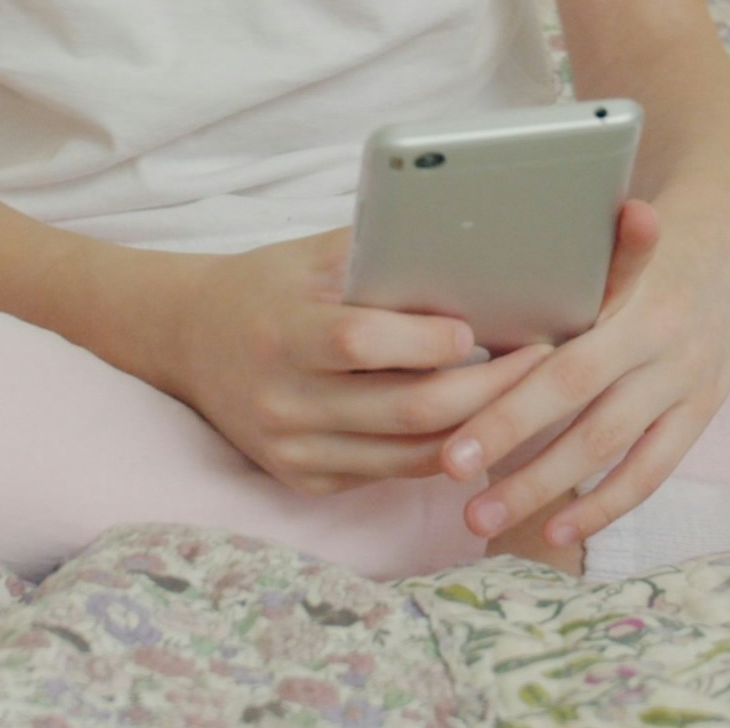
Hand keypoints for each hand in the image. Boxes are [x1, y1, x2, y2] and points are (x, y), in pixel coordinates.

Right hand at [149, 229, 559, 496]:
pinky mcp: (303, 481)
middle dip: (487, 389)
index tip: (481, 328)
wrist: (188, 341)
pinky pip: (390, 473)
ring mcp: (292, 451)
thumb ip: (380, 255)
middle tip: (541, 362)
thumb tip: (473, 247)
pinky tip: (477, 424)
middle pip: (406, 409)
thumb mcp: (311, 257)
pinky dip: (440, 451)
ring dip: (478, 428)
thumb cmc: (268, 286)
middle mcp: (283, 401)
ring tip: (525, 395)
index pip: (364, 343)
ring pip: (409, 455)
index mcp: (282, 333)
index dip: (430, 341)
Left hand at [439, 196, 729, 550]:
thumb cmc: (651, 241)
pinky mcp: (703, 409)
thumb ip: (553, 285)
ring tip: (482, 519)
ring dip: (543, 486)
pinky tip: (557, 531)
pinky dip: (604, 505)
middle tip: (449, 472)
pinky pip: (652, 469)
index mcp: (627, 291)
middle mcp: (659, 336)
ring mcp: (686, 378)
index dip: (506, 401)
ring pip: (608, 443)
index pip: (559, 355)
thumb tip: (462, 325)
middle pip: (575, 395)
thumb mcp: (607, 246)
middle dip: (507, 438)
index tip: (452, 438)